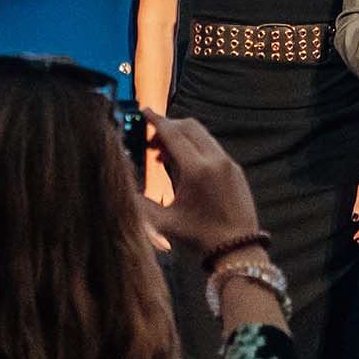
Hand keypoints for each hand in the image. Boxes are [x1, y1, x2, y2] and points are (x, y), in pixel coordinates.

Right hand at [137, 112, 265, 259]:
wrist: (237, 248)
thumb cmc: (200, 237)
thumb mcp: (164, 222)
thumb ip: (140, 203)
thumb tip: (120, 186)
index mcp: (196, 169)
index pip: (173, 133)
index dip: (156, 120)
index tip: (144, 110)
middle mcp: (215, 160)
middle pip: (189, 127)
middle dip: (168, 127)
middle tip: (151, 143)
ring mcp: (228, 162)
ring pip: (202, 135)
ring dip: (182, 137)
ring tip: (164, 157)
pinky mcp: (235, 169)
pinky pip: (212, 147)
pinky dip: (196, 147)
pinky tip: (184, 166)